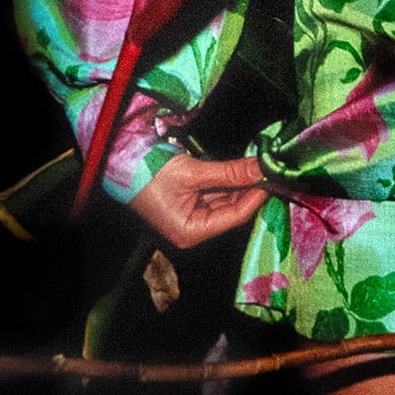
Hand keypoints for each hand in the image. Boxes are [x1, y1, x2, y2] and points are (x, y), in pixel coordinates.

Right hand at [130, 154, 266, 248]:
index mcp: (191, 231)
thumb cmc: (150, 173)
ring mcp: (192, 215)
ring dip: (242, 182)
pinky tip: (242, 168)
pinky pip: (216, 192)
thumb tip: (261, 168)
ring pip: (227, 199)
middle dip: (251, 188)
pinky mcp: (190, 202)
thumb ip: (230, 172)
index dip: (256, 196)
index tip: (272, 177)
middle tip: (270, 168)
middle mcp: (194, 228)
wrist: (121, 162)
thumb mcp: (194, 172)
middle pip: (232, 209)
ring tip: (259, 165)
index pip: (235, 216)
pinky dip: (229, 180)